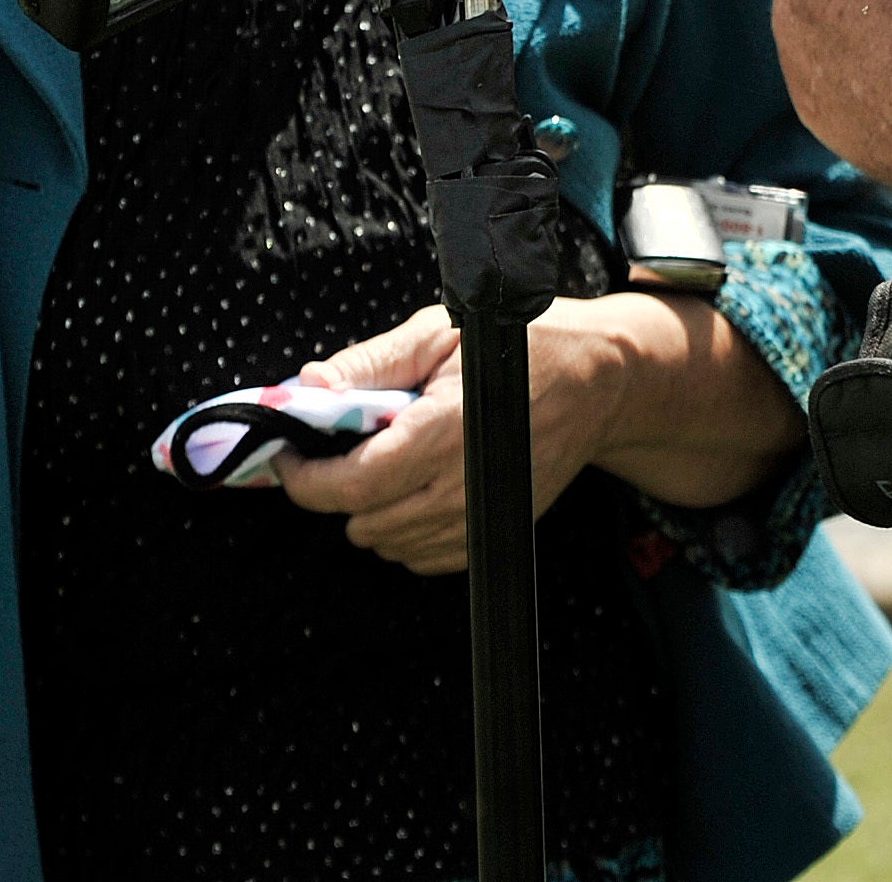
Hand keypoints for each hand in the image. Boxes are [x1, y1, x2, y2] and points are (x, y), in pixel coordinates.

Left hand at [278, 302, 607, 574]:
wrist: (603, 380)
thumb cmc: (524, 344)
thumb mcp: (442, 332)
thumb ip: (371, 363)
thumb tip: (307, 387)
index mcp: (444, 432)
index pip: (350, 485)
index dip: (304, 476)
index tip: (288, 452)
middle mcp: (464, 487)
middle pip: (363, 521)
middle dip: (336, 487)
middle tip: (344, 444)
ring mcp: (483, 518)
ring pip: (389, 545)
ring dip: (370, 510)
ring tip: (389, 460)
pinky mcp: (497, 535)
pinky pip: (424, 559)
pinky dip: (406, 531)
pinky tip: (418, 485)